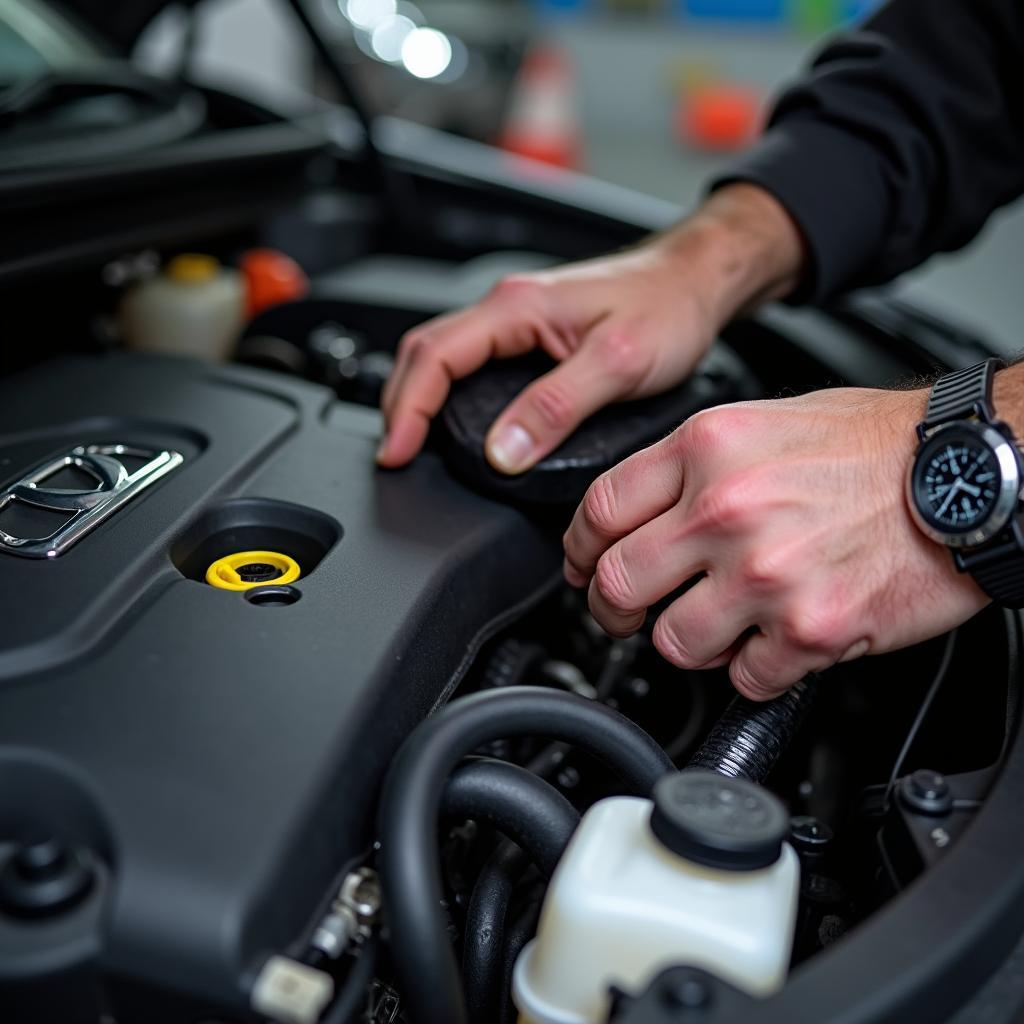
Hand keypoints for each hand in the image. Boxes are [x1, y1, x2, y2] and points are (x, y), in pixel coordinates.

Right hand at [377, 185, 804, 472]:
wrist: (696, 283)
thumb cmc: (668, 307)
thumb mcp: (617, 363)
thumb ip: (558, 406)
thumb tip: (504, 449)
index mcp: (518, 307)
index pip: (435, 357)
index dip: (407, 409)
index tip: (397, 451)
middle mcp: (509, 308)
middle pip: (425, 353)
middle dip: (399, 405)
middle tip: (395, 455)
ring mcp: (518, 320)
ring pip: (444, 357)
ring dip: (419, 399)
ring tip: (413, 443)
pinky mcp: (533, 335)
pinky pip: (472, 363)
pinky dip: (448, 394)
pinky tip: (456, 421)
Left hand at [562, 387, 990, 699]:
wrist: (966, 472)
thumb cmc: (876, 444)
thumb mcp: (765, 420)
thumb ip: (693, 463)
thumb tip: (637, 510)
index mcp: (707, 448)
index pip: (600, 508)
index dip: (578, 546)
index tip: (582, 563)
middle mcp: (726, 508)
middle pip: (616, 582)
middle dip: (609, 609)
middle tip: (623, 614)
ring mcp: (766, 573)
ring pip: (673, 642)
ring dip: (686, 642)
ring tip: (717, 625)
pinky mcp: (809, 629)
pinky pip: (745, 678)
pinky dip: (751, 669)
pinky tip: (772, 642)